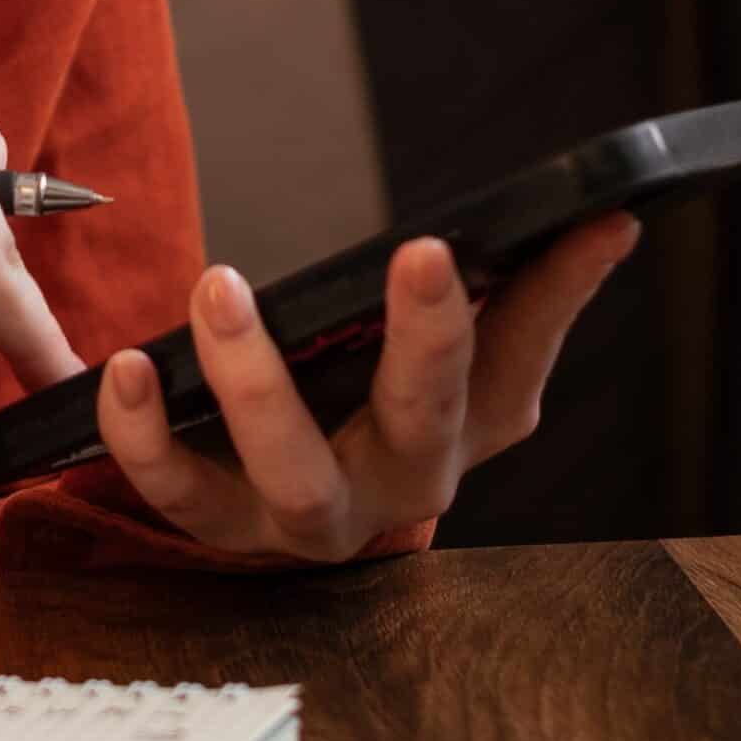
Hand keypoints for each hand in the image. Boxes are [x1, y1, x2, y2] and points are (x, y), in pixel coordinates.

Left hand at [88, 210, 644, 563]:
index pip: (515, 354)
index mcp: (473, 427)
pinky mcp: (226, 525)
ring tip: (222, 290)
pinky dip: (145, 438)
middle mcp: (402, 484)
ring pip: (290, 476)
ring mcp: (310, 516)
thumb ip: (543, 290)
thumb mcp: (486, 358)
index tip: (548, 226)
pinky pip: (179, 494)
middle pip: (419, 422)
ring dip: (255, 385)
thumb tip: (612, 215)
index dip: (544, 295)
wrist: (326, 503)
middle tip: (417, 251)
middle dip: (423, 342)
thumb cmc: (407, 407)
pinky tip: (128, 368)